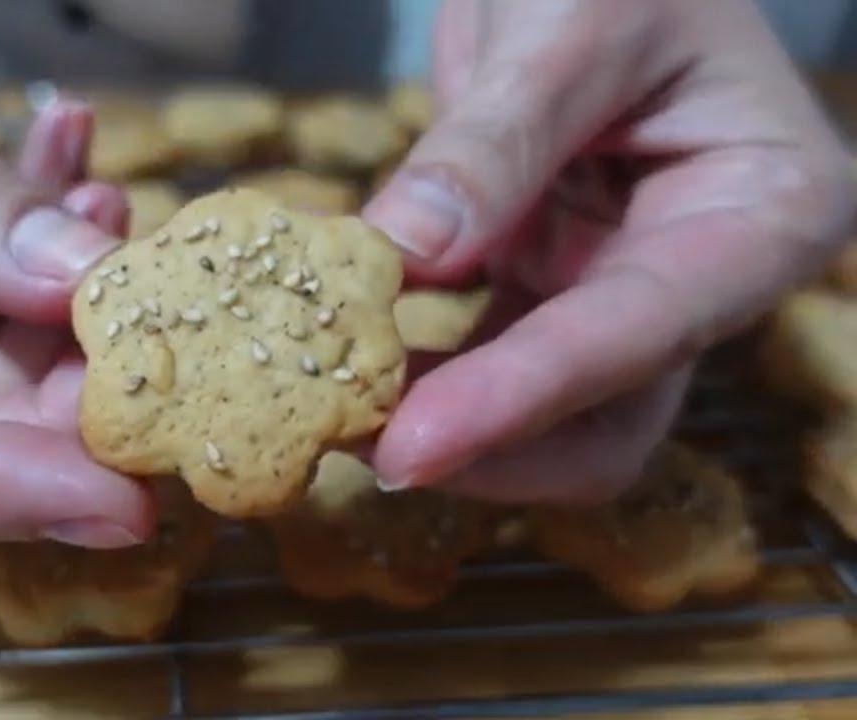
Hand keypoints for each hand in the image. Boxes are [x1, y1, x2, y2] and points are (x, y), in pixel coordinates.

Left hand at [365, 0, 855, 501]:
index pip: (642, 330)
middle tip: (363, 448)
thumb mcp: (569, 24)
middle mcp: (705, 278)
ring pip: (543, 416)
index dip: (523, 396)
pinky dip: (421, 375)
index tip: (412, 446)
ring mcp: (625, 291)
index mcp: (764, 211)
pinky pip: (487, 362)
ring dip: (441, 423)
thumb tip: (407, 252)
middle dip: (488, 447)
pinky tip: (346, 366)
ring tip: (335, 417)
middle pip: (609, 420)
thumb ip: (496, 141)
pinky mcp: (553, 289)